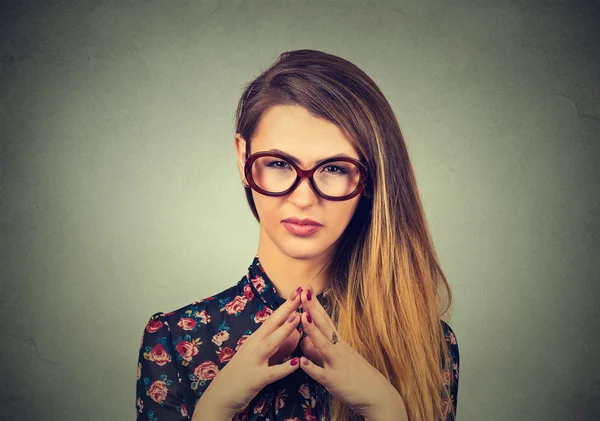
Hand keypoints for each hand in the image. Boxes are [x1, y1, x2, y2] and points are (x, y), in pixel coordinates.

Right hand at [192, 289, 302, 419]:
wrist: (218, 397)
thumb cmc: (239, 375)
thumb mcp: (255, 355)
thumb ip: (273, 345)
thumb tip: (291, 333)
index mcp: (254, 340)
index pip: (272, 319)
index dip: (284, 305)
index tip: (297, 291)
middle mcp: (253, 347)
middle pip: (271, 324)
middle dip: (286, 309)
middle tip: (299, 295)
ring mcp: (254, 362)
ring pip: (271, 343)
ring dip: (284, 330)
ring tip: (297, 319)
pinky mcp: (256, 379)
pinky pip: (272, 372)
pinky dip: (284, 367)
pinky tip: (295, 363)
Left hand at [297, 284, 407, 418]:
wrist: (379, 397)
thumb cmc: (359, 378)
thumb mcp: (343, 358)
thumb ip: (325, 349)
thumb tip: (308, 341)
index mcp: (339, 343)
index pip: (325, 319)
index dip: (315, 304)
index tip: (307, 288)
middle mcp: (339, 349)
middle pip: (324, 325)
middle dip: (313, 308)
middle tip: (303, 291)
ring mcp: (337, 364)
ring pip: (323, 345)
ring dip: (312, 331)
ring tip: (302, 317)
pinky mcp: (335, 381)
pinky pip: (322, 374)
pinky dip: (312, 368)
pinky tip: (301, 362)